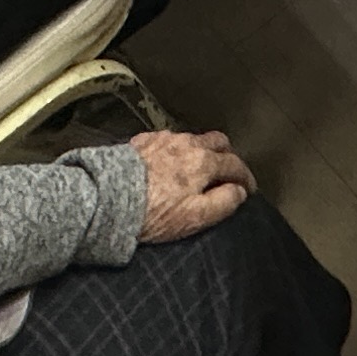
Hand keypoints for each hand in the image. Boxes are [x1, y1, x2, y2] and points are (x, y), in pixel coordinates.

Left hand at [127, 128, 252, 241]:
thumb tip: (238, 191)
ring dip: (202, 150)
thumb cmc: (154, 213)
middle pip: (218, 141)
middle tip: (228, 173)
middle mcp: (187, 143)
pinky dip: (177, 149)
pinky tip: (170, 162)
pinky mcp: (143, 141)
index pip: (235, 164)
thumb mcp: (195, 217)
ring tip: (199, 168)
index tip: (248, 189)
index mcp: (204, 161)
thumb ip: (223, 203)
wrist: (108, 199)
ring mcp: (163, 139)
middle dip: (228, 155)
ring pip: (193, 138)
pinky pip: (169, 140)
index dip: (246, 177)